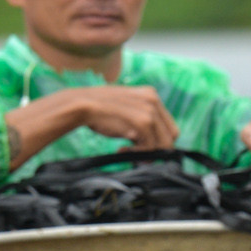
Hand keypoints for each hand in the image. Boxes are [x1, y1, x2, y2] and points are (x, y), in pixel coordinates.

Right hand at [5, 85, 177, 167]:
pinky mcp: (143, 120)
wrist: (80, 105)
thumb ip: (139, 120)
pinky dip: (138, 152)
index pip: (168, 124)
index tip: (143, 148)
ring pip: (163, 142)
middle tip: (139, 156)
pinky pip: (151, 145)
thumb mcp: (124, 110)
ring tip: (126, 151)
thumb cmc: (98, 111)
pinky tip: (121, 148)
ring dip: (146, 152)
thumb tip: (149, 142)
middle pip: (170, 134)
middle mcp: (154, 99)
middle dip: (156, 149)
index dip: (158, 140)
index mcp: (150, 94)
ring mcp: (150, 109)